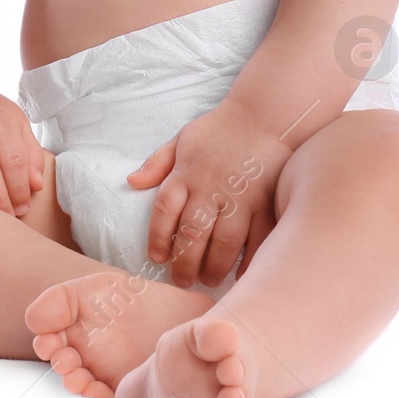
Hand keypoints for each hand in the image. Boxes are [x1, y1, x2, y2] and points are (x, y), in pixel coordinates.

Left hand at [127, 99, 294, 288]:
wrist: (265, 115)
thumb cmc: (219, 130)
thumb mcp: (182, 139)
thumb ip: (157, 163)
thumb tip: (131, 182)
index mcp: (186, 173)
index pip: (164, 210)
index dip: (157, 237)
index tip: (156, 258)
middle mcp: (210, 188)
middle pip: (191, 233)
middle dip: (184, 263)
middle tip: (181, 282)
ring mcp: (240, 197)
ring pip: (224, 242)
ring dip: (213, 267)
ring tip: (207, 281)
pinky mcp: (266, 203)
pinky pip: (258, 239)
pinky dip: (249, 260)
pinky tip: (241, 276)